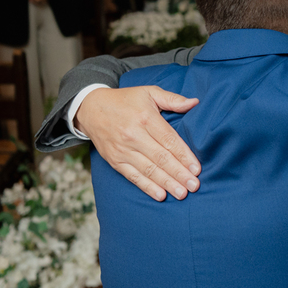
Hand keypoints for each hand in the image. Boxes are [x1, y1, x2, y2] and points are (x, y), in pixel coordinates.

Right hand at [75, 86, 200, 199]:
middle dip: (179, 173)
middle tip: (194, 185)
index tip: (196, 168)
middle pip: (161, 158)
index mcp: (145, 117)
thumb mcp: (149, 92)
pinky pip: (133, 176)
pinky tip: (160, 195)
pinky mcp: (115, 160)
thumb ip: (173, 99)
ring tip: (182, 193)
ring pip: (149, 170)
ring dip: (167, 183)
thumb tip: (195, 103)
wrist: (91, 108)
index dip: (184, 155)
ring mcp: (123, 150)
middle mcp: (134, 135)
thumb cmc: (125, 100)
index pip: (169, 140)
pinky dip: (147, 187)